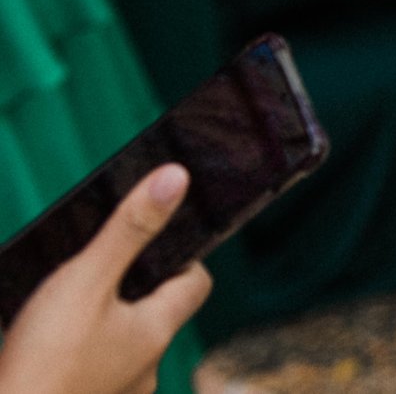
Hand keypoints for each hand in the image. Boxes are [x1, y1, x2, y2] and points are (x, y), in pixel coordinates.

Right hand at [0, 164, 210, 393]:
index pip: (195, 282)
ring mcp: (114, 391)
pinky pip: (91, 365)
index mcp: (156, 333)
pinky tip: (49, 340)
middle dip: (134, 285)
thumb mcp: (86, 281)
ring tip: (70, 301)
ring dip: (103, 318)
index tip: (156, 238)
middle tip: (103, 264)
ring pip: (121, 341)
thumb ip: (130, 230)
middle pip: (156, 311)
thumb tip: (176, 178)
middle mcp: (145, 368)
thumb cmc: (44, 360)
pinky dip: (79, 348)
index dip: (182, 255)